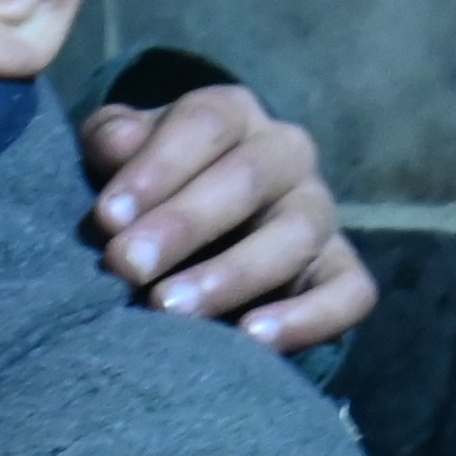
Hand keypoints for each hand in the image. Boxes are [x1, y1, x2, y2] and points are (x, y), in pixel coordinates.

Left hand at [80, 80, 376, 358]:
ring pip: (296, 234)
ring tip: (170, 308)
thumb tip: (118, 143)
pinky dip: (310, 317)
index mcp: (232, 115)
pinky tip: (252, 339)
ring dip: (232, 274)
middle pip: (248, 177)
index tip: (106, 217)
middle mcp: (286, 155)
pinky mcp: (341, 271)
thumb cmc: (145, 192)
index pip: (204, 123)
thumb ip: (110, 142)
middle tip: (125, 266)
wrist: (190, 241)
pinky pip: (350, 291)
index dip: (156, 167)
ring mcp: (319, 213)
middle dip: (183, 224)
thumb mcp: (117, 158)